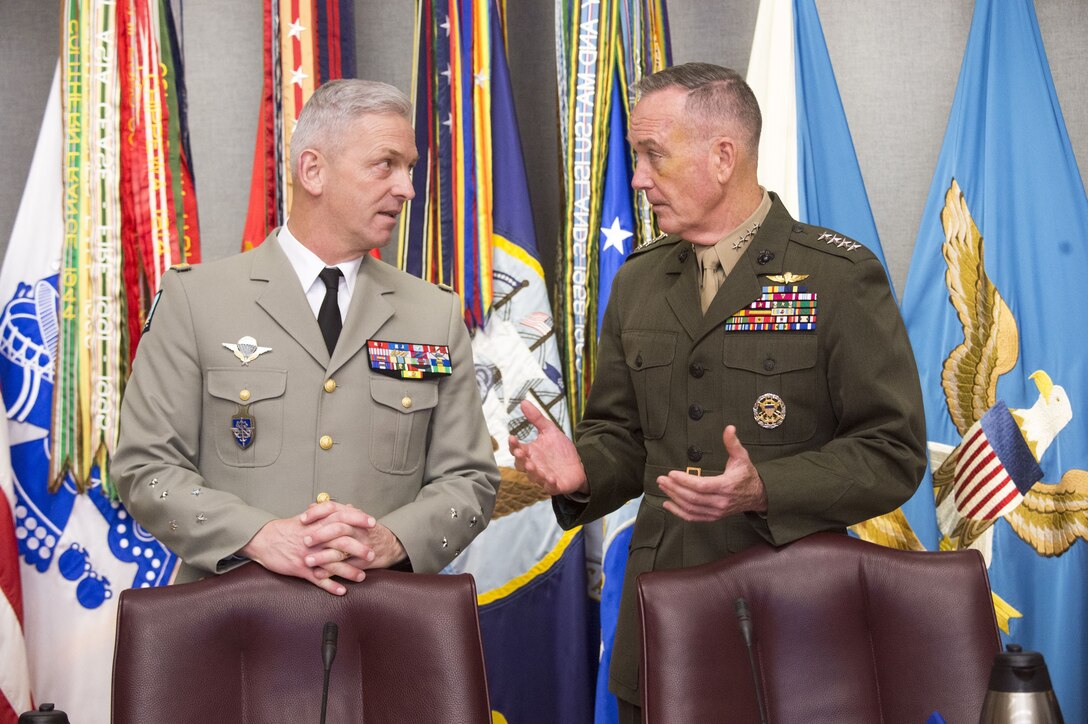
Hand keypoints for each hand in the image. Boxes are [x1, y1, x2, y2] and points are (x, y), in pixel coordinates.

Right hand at [240, 515, 363, 595]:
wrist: (263, 540)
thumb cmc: (287, 529)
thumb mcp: (308, 518)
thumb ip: (328, 514)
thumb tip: (348, 508)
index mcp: (317, 524)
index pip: (342, 517)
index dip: (358, 520)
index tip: (373, 523)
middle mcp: (315, 539)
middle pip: (342, 542)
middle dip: (359, 549)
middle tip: (372, 554)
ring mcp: (308, 554)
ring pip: (333, 564)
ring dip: (349, 571)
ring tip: (362, 576)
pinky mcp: (300, 568)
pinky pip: (318, 580)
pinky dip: (331, 586)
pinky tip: (342, 591)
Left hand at [300, 501, 406, 575]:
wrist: (389, 545)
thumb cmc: (365, 530)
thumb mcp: (351, 517)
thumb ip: (332, 512)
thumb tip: (312, 505)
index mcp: (353, 516)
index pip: (334, 508)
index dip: (317, 513)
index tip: (302, 518)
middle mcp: (358, 529)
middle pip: (338, 528)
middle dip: (320, 535)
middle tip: (305, 541)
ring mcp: (361, 546)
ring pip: (341, 550)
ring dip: (322, 556)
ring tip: (307, 561)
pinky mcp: (362, 562)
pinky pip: (345, 567)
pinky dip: (331, 572)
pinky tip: (318, 574)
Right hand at [508, 400, 588, 495]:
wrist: (579, 464)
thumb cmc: (560, 450)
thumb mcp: (550, 431)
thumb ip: (536, 418)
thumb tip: (523, 402)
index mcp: (530, 453)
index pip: (517, 449)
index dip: (513, 445)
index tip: (512, 437)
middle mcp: (534, 466)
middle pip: (521, 465)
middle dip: (520, 459)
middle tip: (521, 452)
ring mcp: (543, 477)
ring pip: (533, 477)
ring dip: (532, 472)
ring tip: (532, 465)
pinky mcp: (555, 485)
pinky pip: (549, 487)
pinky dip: (549, 484)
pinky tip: (551, 478)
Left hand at [656, 425, 767, 521]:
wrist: (757, 496)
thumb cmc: (747, 474)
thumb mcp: (742, 457)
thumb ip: (732, 443)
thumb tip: (729, 427)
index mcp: (727, 486)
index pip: (702, 486)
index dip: (685, 481)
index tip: (671, 473)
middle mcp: (721, 501)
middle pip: (693, 498)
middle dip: (674, 488)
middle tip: (661, 479)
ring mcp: (717, 511)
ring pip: (691, 508)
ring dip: (674, 498)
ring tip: (662, 487)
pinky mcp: (713, 517)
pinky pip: (693, 517)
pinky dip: (679, 512)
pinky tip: (667, 503)